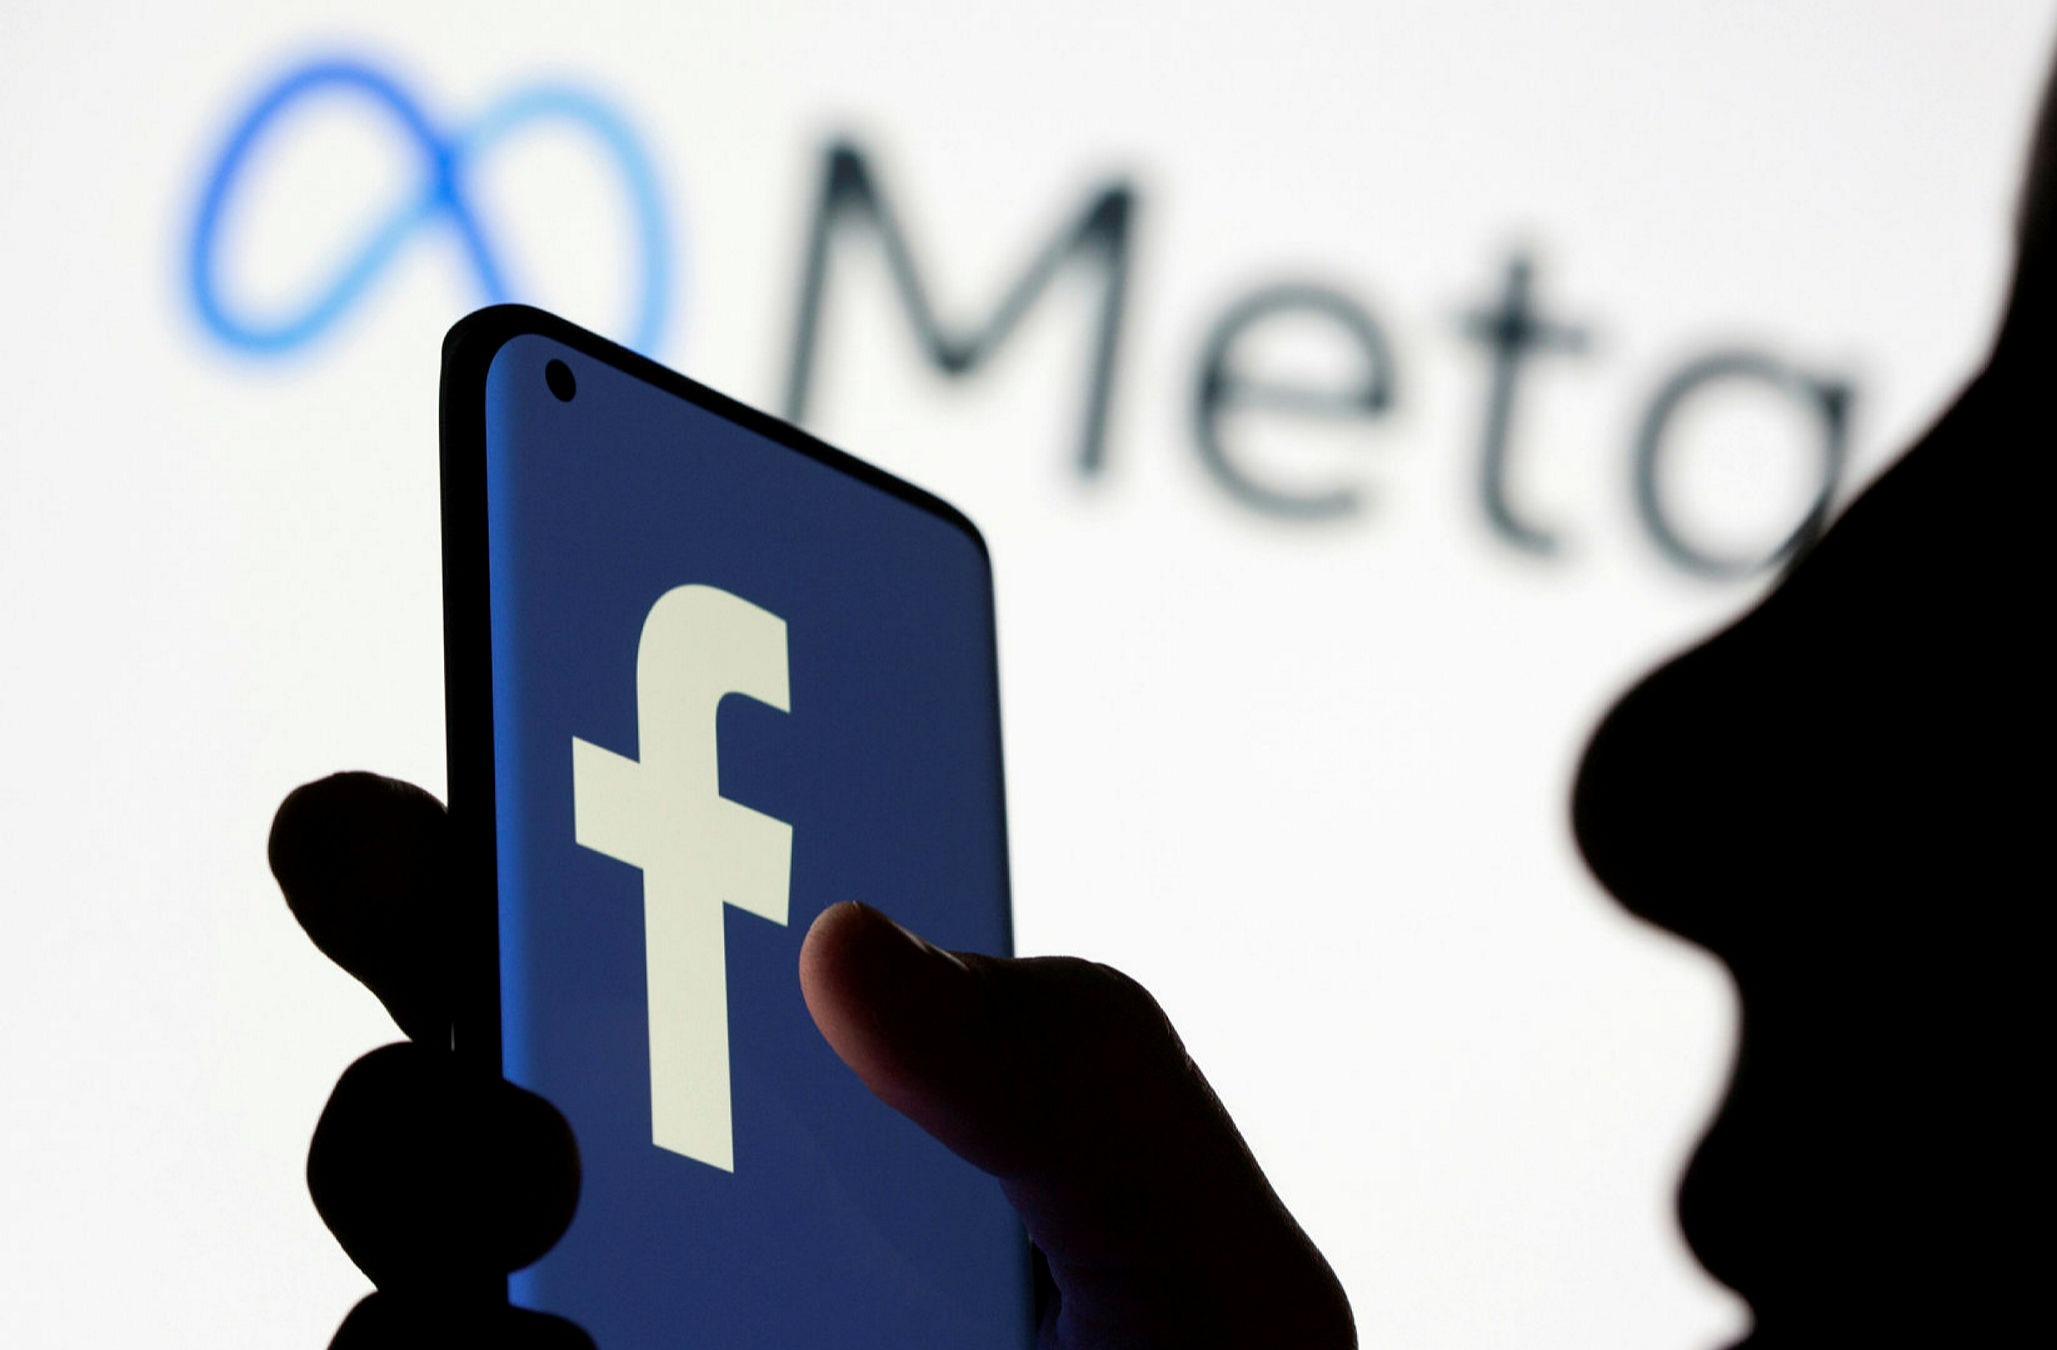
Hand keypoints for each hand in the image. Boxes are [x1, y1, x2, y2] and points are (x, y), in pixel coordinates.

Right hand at [271, 771, 1352, 1348]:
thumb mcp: (1205, 1279)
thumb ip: (1089, 1097)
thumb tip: (854, 938)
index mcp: (913, 1127)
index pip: (771, 918)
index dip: (672, 772)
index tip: (589, 641)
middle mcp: (752, 1221)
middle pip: (550, 1016)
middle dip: (437, 892)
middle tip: (385, 840)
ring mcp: (647, 1330)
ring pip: (438, 1198)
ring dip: (417, 1132)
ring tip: (521, 1167)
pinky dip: (424, 1336)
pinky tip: (536, 1338)